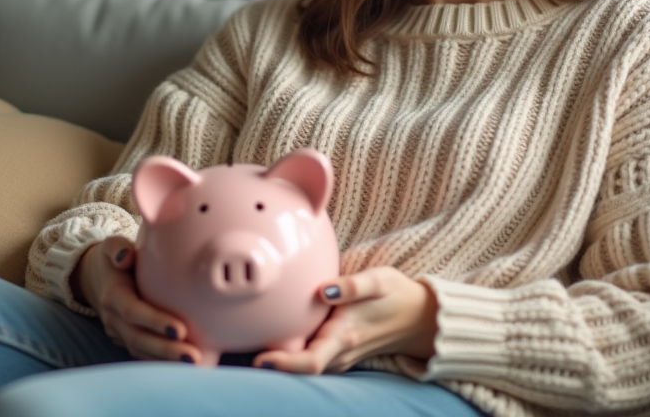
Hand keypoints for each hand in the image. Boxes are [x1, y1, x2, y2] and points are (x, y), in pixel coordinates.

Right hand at [74, 235, 203, 362]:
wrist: (94, 278)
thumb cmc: (112, 260)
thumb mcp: (111, 246)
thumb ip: (117, 247)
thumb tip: (126, 256)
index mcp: (113, 295)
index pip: (134, 312)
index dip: (155, 322)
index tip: (181, 329)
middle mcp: (114, 318)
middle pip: (138, 338)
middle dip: (165, 349)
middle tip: (192, 355)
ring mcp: (118, 332)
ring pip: (141, 350)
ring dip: (166, 359)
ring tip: (194, 362)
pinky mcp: (126, 340)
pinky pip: (143, 354)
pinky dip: (161, 361)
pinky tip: (183, 365)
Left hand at [252, 266, 437, 373]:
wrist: (418, 317)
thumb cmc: (395, 294)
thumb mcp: (379, 280)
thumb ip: (353, 285)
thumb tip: (324, 289)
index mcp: (345, 336)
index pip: (310, 362)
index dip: (284, 364)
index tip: (259, 358)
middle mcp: (338, 352)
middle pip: (297, 369)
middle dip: (268, 365)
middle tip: (232, 351)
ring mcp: (336, 356)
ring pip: (300, 366)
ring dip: (275, 360)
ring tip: (241, 343)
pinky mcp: (334, 352)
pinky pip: (306, 359)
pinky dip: (286, 353)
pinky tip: (266, 337)